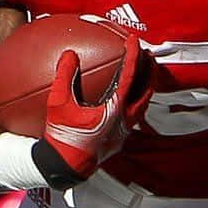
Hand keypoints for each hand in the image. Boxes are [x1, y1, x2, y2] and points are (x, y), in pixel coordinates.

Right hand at [40, 39, 147, 179]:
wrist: (65, 167)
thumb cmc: (62, 137)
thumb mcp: (58, 103)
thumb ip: (64, 76)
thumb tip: (69, 55)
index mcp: (115, 109)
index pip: (130, 76)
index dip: (133, 55)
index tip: (134, 41)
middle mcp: (125, 120)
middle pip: (146, 91)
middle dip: (149, 72)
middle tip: (148, 57)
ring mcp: (124, 131)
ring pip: (142, 105)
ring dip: (144, 87)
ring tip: (142, 75)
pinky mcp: (119, 139)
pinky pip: (132, 115)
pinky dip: (133, 101)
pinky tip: (123, 98)